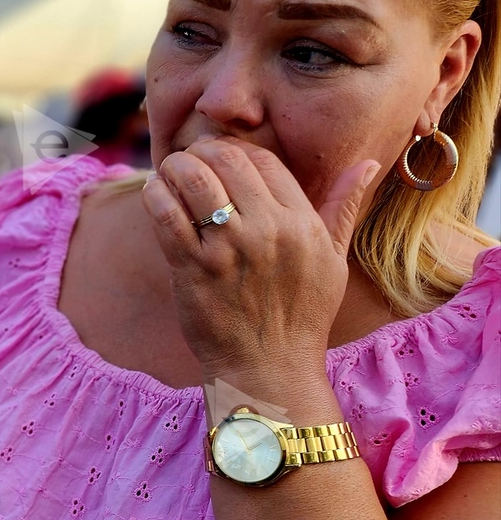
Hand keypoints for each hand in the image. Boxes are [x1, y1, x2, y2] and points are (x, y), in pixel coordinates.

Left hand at [140, 136, 378, 380]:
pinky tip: (155, 193)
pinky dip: (155, 195)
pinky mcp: (192, 268)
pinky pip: (165, 214)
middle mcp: (267, 230)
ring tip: (170, 173)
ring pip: (193, 178)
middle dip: (201, 151)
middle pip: (226, 159)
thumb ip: (343, 207)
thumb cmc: (301, 316)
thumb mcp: (333, 260)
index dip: (236, 149)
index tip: (220, 158)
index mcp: (302, 223)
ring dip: (175, 167)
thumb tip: (365, 163)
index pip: (263, 159)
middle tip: (189, 160)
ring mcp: (228, 249)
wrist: (269, 370)